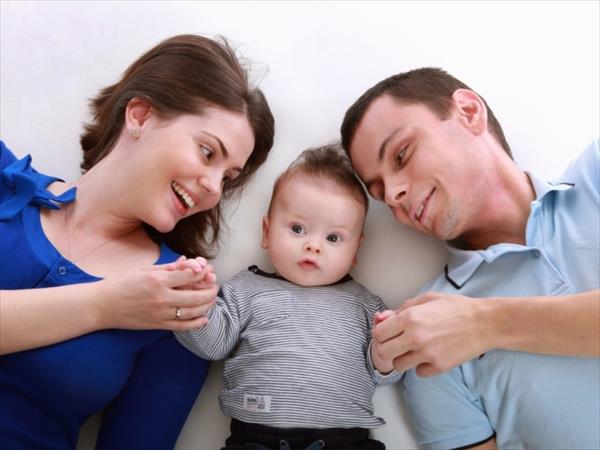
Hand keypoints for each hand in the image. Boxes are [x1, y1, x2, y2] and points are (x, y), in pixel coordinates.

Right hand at [96, 260, 218, 331]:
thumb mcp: (143, 269)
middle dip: (210, 290)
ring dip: (207, 305)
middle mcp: (161, 298)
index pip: (190, 276)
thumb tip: (186, 262)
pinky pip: (182, 326)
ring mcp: (160, 313)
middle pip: (197, 295)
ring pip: (193, 312)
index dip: (202, 272)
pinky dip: (196, 323)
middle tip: (214, 286)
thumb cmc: (119, 283)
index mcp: (157, 280)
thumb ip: (167, 268)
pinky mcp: (157, 325)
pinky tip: (204, 318)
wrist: (100, 306)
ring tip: (211, 299)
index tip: (206, 270)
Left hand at [372, 292, 488, 376]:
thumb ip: (401, 309)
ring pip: (398, 366)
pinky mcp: (438, 367)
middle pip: (383, 352)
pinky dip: (422, 367)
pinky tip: (430, 356)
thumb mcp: (427, 299)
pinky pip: (418, 373)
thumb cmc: (455, 308)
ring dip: (403, 359)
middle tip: (397, 345)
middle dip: (387, 348)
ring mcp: (426, 354)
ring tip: (415, 350)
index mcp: (410, 318)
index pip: (378, 333)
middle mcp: (415, 337)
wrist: (484, 323)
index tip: (388, 334)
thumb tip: (381, 318)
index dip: (381, 334)